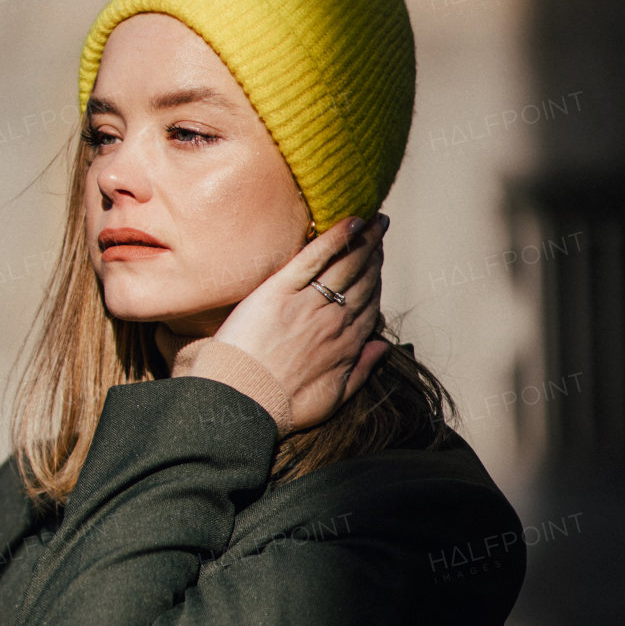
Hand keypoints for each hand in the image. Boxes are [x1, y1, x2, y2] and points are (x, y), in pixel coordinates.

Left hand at [211, 213, 388, 432]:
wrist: (242, 401)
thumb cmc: (281, 406)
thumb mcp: (332, 399)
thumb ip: (361, 372)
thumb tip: (381, 349)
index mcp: (347, 344)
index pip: (370, 303)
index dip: (377, 279)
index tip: (379, 261)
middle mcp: (334, 321)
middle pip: (363, 278)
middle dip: (375, 251)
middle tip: (380, 229)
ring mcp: (309, 304)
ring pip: (346, 264)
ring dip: (364, 238)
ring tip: (374, 219)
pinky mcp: (281, 291)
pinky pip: (314, 258)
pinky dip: (335, 238)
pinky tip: (351, 221)